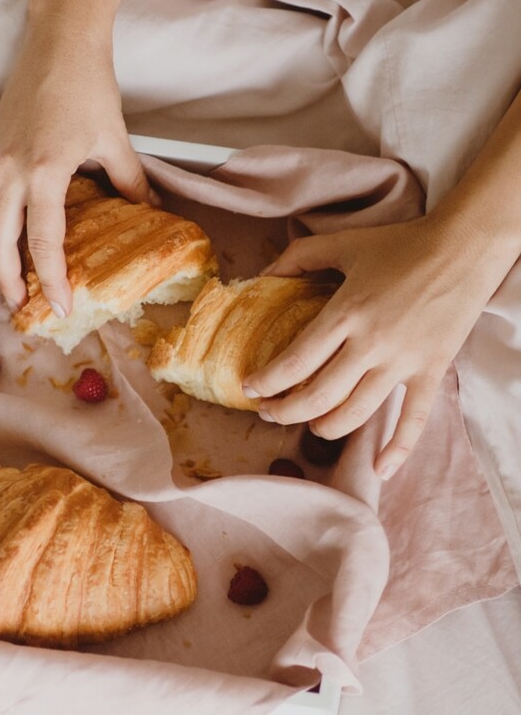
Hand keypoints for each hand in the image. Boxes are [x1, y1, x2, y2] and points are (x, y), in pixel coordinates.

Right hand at [0, 23, 155, 316]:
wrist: (58, 41)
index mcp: (44, 172)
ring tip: (12, 278)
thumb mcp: (115, 140)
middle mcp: (10, 170)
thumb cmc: (88, 86)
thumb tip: (149, 211)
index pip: (44, 243)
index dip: (52, 280)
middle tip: (23, 305)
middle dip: (8, 279)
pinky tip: (6, 235)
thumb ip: (131, 183)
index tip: (61, 307)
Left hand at [243, 216, 505, 478]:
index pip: (296, 361)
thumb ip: (299, 257)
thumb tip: (263, 273)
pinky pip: (415, 420)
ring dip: (325, 427)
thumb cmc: (401, 245)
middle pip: (319, 395)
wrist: (465, 247)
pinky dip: (398, 449)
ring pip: (356, 413)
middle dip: (286, 411)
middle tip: (270, 412)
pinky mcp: (431, 372)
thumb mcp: (344, 243)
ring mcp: (403, 362)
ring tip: (309, 425)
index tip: (250, 389)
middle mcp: (371, 343)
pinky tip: (381, 471)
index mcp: (346, 312)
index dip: (268, 381)